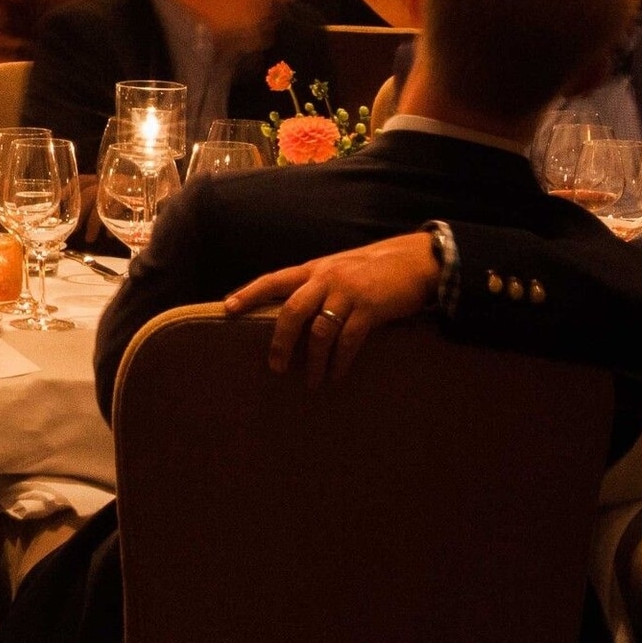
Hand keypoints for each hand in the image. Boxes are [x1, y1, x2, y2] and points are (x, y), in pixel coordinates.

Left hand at [222, 232, 441, 386]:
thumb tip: (293, 314)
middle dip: (280, 341)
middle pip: (292, 310)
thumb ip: (316, 287)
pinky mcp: (369, 308)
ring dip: (313, 360)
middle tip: (275, 367)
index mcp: (313, 269)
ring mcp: (347, 293)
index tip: (228, 308)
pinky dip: (340, 361)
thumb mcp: (338, 270)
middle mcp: (326, 278)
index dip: (249, 293)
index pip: (274, 280)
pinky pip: (348, 340)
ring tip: (311, 381)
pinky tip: (337, 375)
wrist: (414, 261)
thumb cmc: (372, 270)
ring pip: (319, 331)